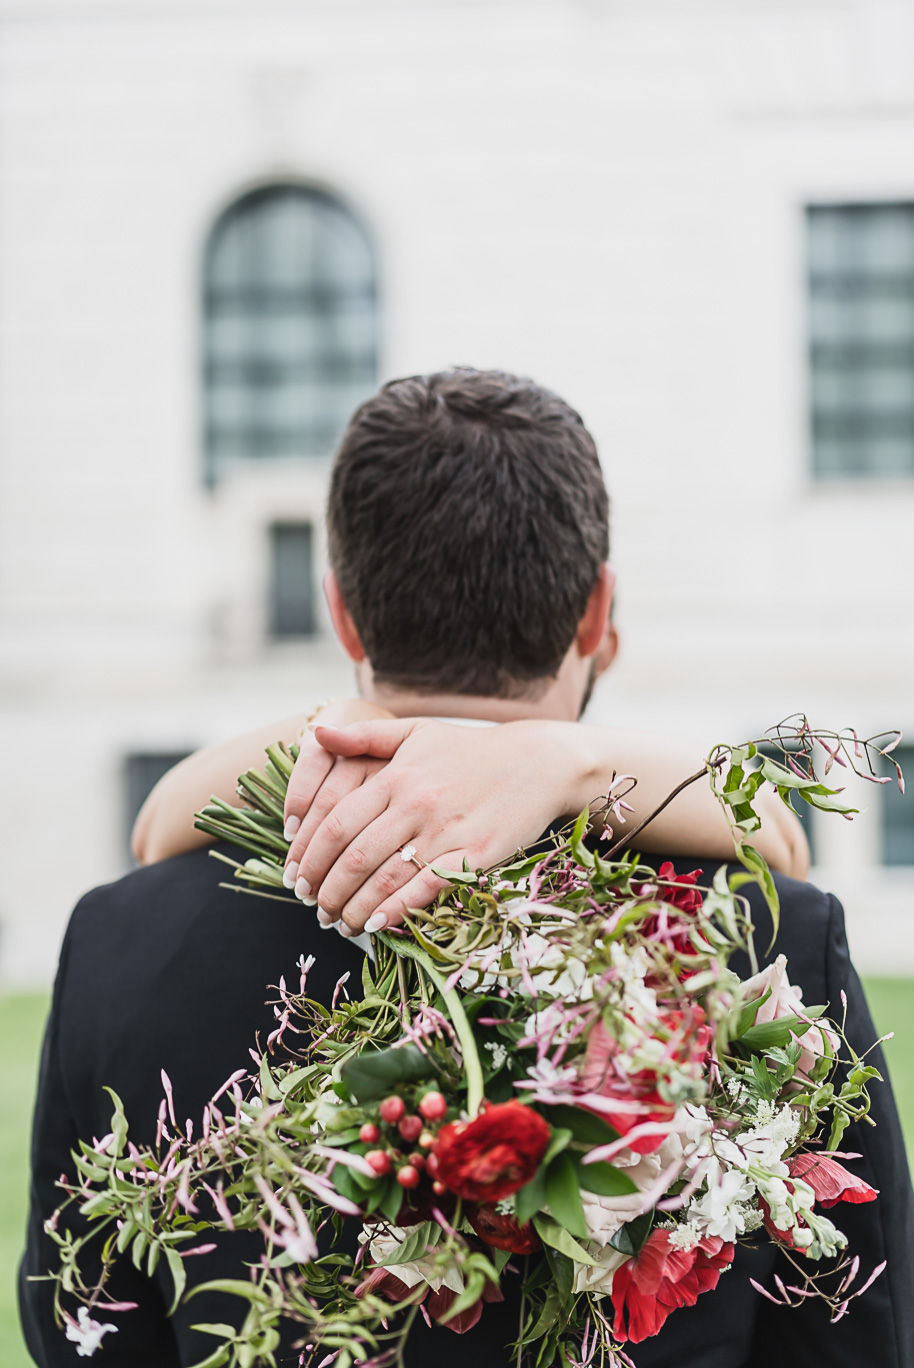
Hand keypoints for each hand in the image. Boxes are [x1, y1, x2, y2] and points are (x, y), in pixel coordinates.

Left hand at [286, 718, 581, 935]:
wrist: (538, 763)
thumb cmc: (471, 751)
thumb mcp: (416, 733)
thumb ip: (364, 736)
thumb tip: (317, 733)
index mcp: (397, 775)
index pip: (337, 822)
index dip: (310, 854)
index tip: (295, 876)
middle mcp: (417, 803)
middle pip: (355, 856)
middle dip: (326, 888)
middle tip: (312, 907)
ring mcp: (446, 831)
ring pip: (386, 878)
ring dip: (354, 907)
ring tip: (338, 923)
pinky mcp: (476, 854)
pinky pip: (427, 889)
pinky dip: (397, 911)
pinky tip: (376, 924)